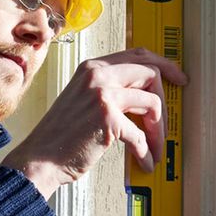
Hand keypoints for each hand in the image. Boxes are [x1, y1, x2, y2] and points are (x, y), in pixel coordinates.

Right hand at [3, 48, 186, 198]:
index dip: (163, 65)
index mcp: (92, 68)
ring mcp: (103, 94)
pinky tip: (144, 160)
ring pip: (152, 102)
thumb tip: (141, 95)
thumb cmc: (60, 135)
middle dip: (164, 99)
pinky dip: (145, 151)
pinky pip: (140, 134)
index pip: (137, 55)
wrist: (39, 158)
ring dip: (157, 129)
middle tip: (166, 118)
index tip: (176, 76)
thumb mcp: (83, 99)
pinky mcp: (108, 118)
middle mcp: (97, 75)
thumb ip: (108, 90)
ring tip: (154, 146)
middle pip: (151, 72)